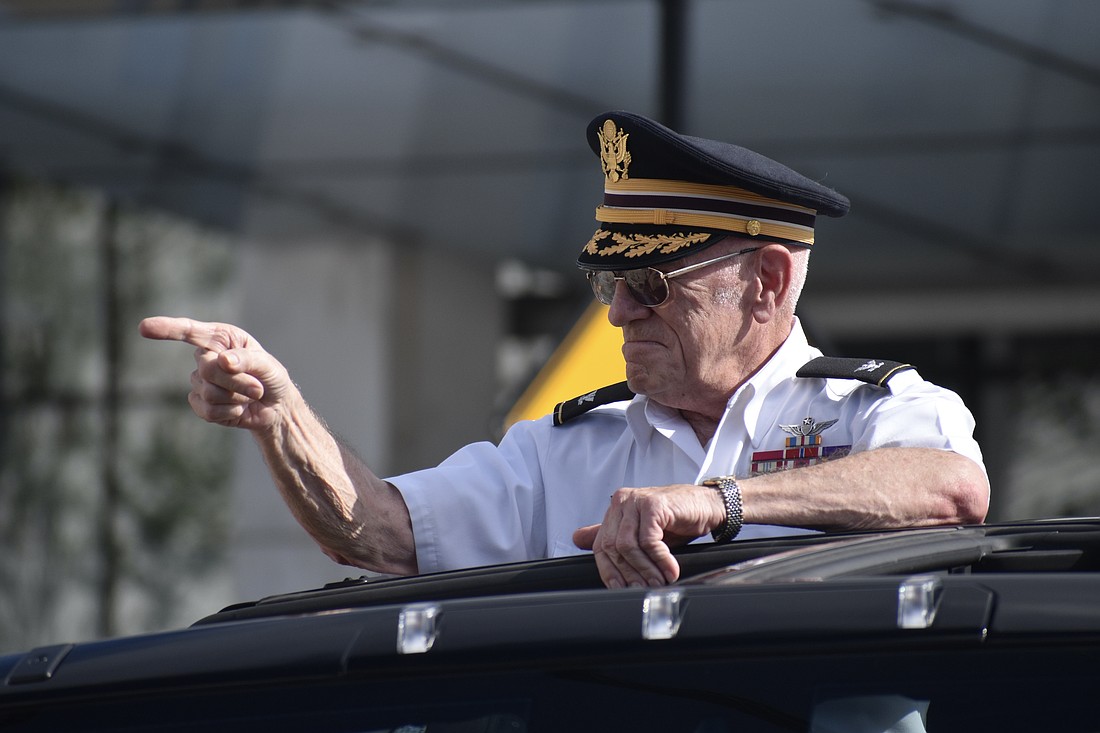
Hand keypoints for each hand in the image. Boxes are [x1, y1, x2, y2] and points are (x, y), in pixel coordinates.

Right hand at [139, 316, 293, 430]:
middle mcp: (206, 357)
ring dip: (237, 397)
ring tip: (250, 395)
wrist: (274, 406)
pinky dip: (230, 412)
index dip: (167, 329)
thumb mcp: (267, 364)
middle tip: (257, 386)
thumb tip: (222, 360)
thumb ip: (247, 360)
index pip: (190, 331)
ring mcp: (200, 381)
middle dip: (237, 381)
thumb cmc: (271, 377)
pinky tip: (238, 408)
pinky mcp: (200, 404)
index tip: (144, 327)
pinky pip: (208, 410)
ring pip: (209, 392)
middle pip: (207, 369)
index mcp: (220, 339)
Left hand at [572, 484, 723, 588]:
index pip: (601, 545)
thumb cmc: (676, 520)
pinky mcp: (653, 505)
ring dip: (645, 569)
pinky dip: (660, 560)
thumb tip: (578, 540)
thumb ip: (616, 537)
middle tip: (644, 588)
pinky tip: (670, 570)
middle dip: (629, 573)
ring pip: (629, 546)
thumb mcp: (644, 532)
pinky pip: (649, 541)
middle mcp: (622, 502)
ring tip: (659, 581)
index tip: (620, 588)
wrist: (707, 505)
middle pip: (614, 547)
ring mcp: (637, 501)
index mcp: (616, 509)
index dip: (609, 570)